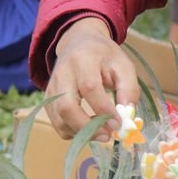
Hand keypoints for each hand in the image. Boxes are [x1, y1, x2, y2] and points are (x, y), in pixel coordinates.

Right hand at [44, 17, 139, 138]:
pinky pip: (57, 123)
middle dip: (88, 127)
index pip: (89, 87)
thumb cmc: (104, 56)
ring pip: (59, 119)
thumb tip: (127, 115)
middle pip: (67, 106)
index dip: (103, 109)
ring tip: (102, 133)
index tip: (118, 123)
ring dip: (81, 133)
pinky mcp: (48, 99)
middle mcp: (62, 73)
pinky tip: (89, 129)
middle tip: (107, 136)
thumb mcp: (123, 65)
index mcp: (83, 60)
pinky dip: (73, 132)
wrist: (78, 43)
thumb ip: (129, 88)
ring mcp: (51, 87)